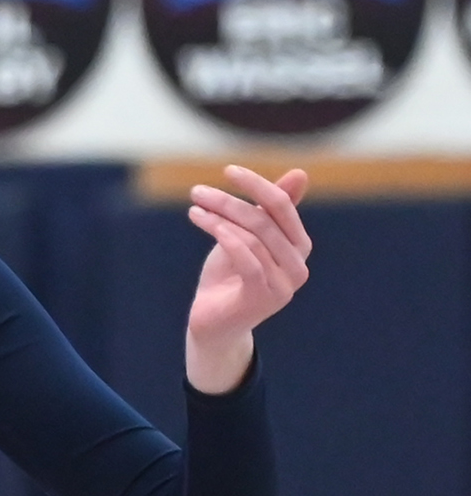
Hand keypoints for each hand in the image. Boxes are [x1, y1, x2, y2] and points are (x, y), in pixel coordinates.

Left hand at [184, 165, 311, 394]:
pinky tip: (204, 222)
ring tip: (195, 208)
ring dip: (219, 217)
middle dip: (230, 201)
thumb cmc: (229, 277)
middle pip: (265, 220)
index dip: (257, 185)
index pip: (282, 206)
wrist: (213, 324)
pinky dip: (225, 238)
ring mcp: (284, 284)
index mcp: (298, 247)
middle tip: (197, 191)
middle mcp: (298, 266)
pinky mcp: (264, 297)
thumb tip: (300, 173)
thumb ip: (270, 210)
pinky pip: (248, 260)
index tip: (229, 170)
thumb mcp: (247, 237)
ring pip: (253, 237)